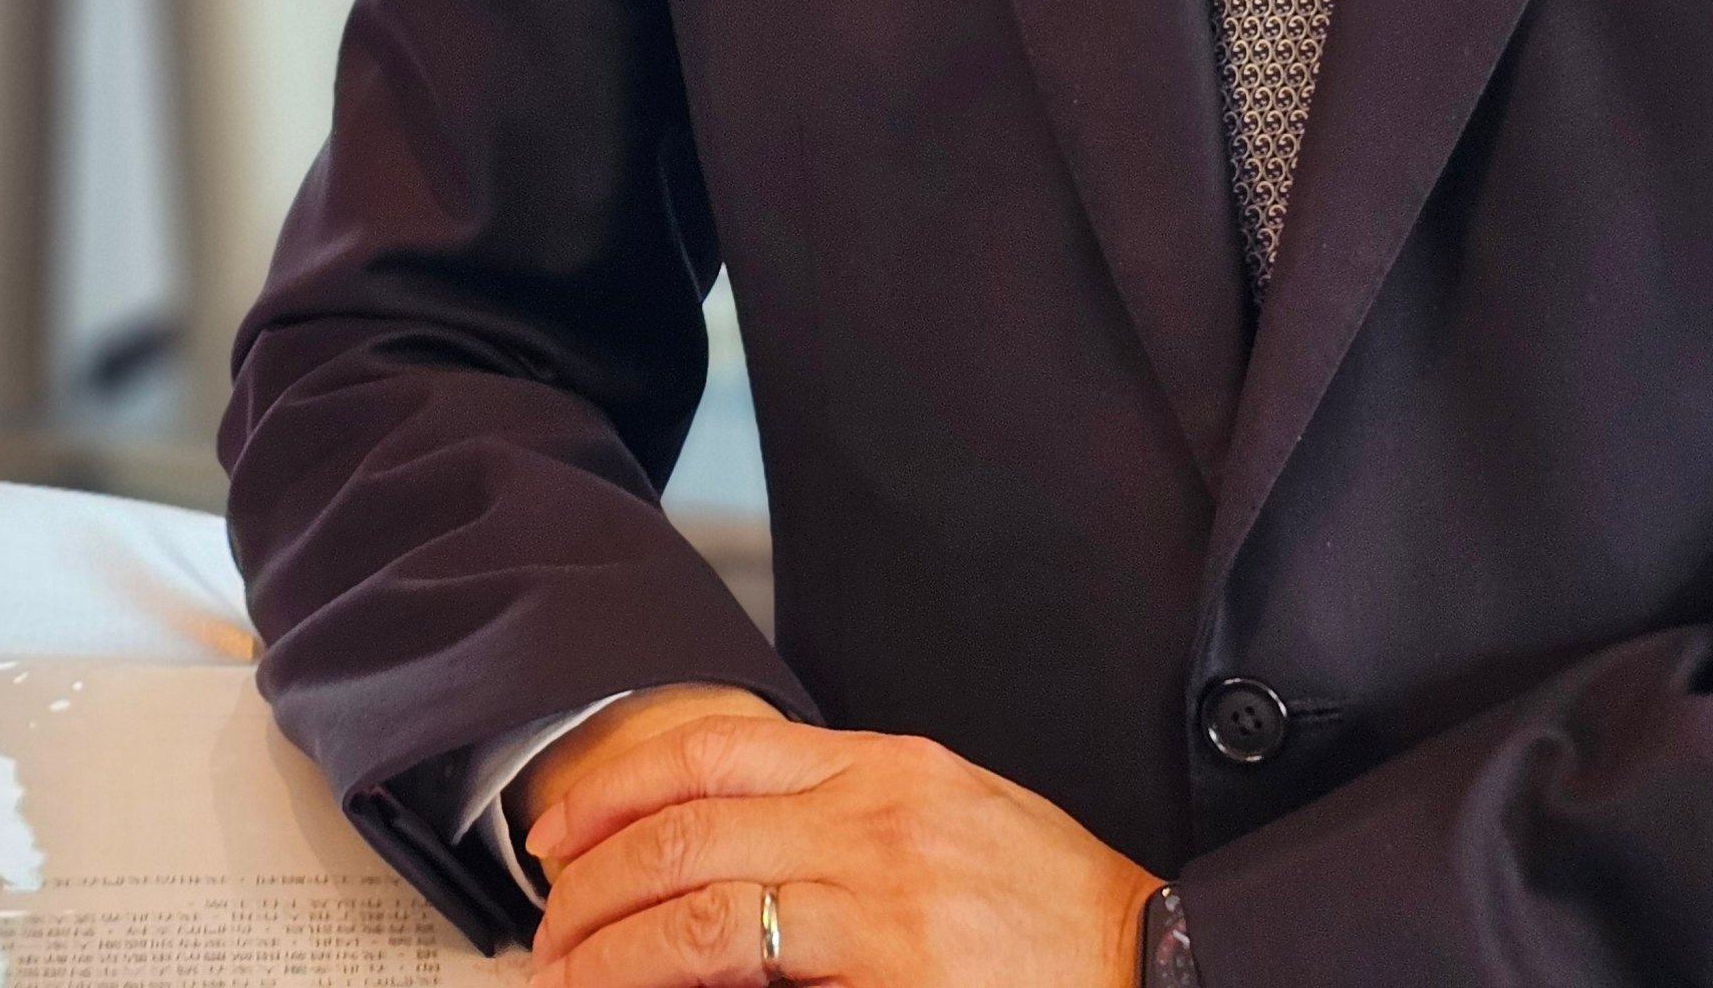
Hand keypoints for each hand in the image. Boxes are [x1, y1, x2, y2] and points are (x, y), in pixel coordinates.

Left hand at [522, 705, 1159, 986]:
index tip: (558, 832)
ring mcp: (885, 898)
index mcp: (884, 765)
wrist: (1163, 964)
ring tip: (572, 976)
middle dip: (591, 882)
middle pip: (684, 828)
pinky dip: (681, 984)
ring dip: (615, 947)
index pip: (710, 749)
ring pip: (701, 908)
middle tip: (549, 929)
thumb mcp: (954, 816)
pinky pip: (755, 976)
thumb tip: (729, 841)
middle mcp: (875, 818)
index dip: (613, 788)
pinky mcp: (894, 973)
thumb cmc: (1061, 910)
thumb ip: (848, 812)